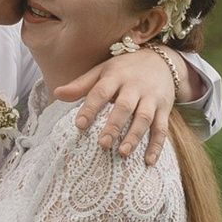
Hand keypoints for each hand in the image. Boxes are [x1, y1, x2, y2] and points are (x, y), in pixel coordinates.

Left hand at [54, 44, 184, 159]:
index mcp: (116, 76)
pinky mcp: (164, 108)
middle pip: (124, 106)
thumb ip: (81, 84)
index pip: (101, 91)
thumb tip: (57, 94)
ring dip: (134, 136)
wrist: (161, 59)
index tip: (80, 125)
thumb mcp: (102, 71)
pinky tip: (148, 161)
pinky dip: (157, 145)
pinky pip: (162, 128)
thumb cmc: (124, 69)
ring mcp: (151, 97)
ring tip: (123, 153)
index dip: (90, 107)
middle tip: (103, 144)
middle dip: (114, 125)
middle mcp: (135, 86)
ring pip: (144, 118)